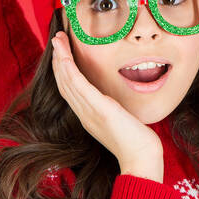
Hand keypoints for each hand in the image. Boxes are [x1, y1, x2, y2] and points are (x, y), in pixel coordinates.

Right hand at [50, 32, 163, 181]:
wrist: (141, 159)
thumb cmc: (136, 143)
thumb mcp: (121, 121)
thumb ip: (113, 110)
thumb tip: (115, 101)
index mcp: (88, 116)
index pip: (70, 88)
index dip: (63, 69)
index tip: (62, 51)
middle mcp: (84, 113)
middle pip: (64, 82)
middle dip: (58, 59)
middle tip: (56, 39)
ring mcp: (90, 112)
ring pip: (68, 81)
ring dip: (61, 58)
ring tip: (57, 40)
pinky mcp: (100, 110)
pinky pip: (79, 87)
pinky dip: (70, 70)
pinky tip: (65, 57)